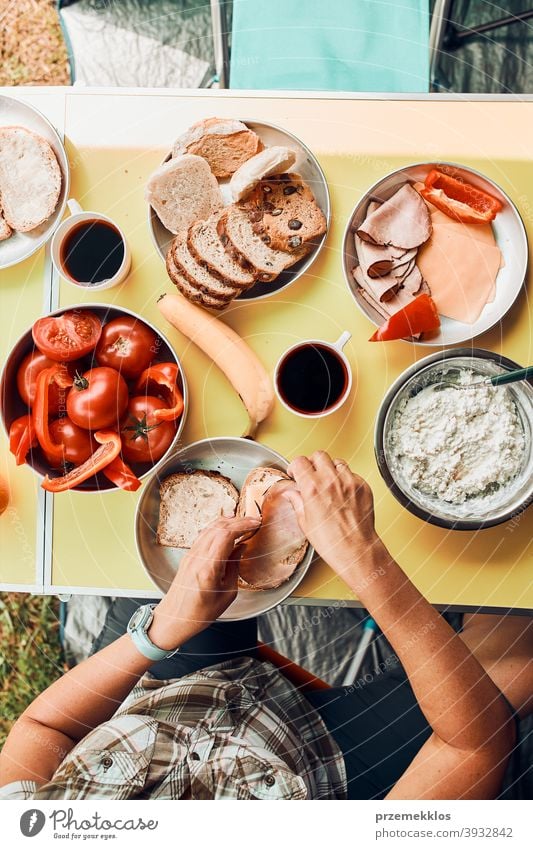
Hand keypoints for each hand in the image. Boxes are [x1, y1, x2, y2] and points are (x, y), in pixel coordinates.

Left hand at [149, 514, 259, 649]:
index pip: (226, 535)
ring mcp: (191, 554)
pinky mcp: (188, 555)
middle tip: (253, 521)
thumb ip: (234, 568)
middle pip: (219, 528)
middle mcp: (197, 557)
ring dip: (228, 522)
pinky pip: (204, 534)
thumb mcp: (227, 594)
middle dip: (238, 521)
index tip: (255, 523)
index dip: (242, 525)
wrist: (174, 618)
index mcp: (209, 568)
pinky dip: (217, 527)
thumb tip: (240, 548)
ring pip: (210, 528)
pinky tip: (226, 527)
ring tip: (242, 521)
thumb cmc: (200, 612)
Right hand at [284, 451, 385, 580]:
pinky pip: (352, 474)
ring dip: (330, 469)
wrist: (355, 550)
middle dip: (312, 463)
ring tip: (328, 482)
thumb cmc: (331, 541)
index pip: (300, 461)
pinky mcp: (362, 486)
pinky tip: (342, 492)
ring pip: (337, 462)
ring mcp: (349, 481)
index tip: (296, 472)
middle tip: (311, 474)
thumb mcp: (305, 522)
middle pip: (319, 455)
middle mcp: (330, 480)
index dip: (295, 466)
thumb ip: (297, 502)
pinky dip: (345, 479)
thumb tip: (291, 493)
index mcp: (312, 488)